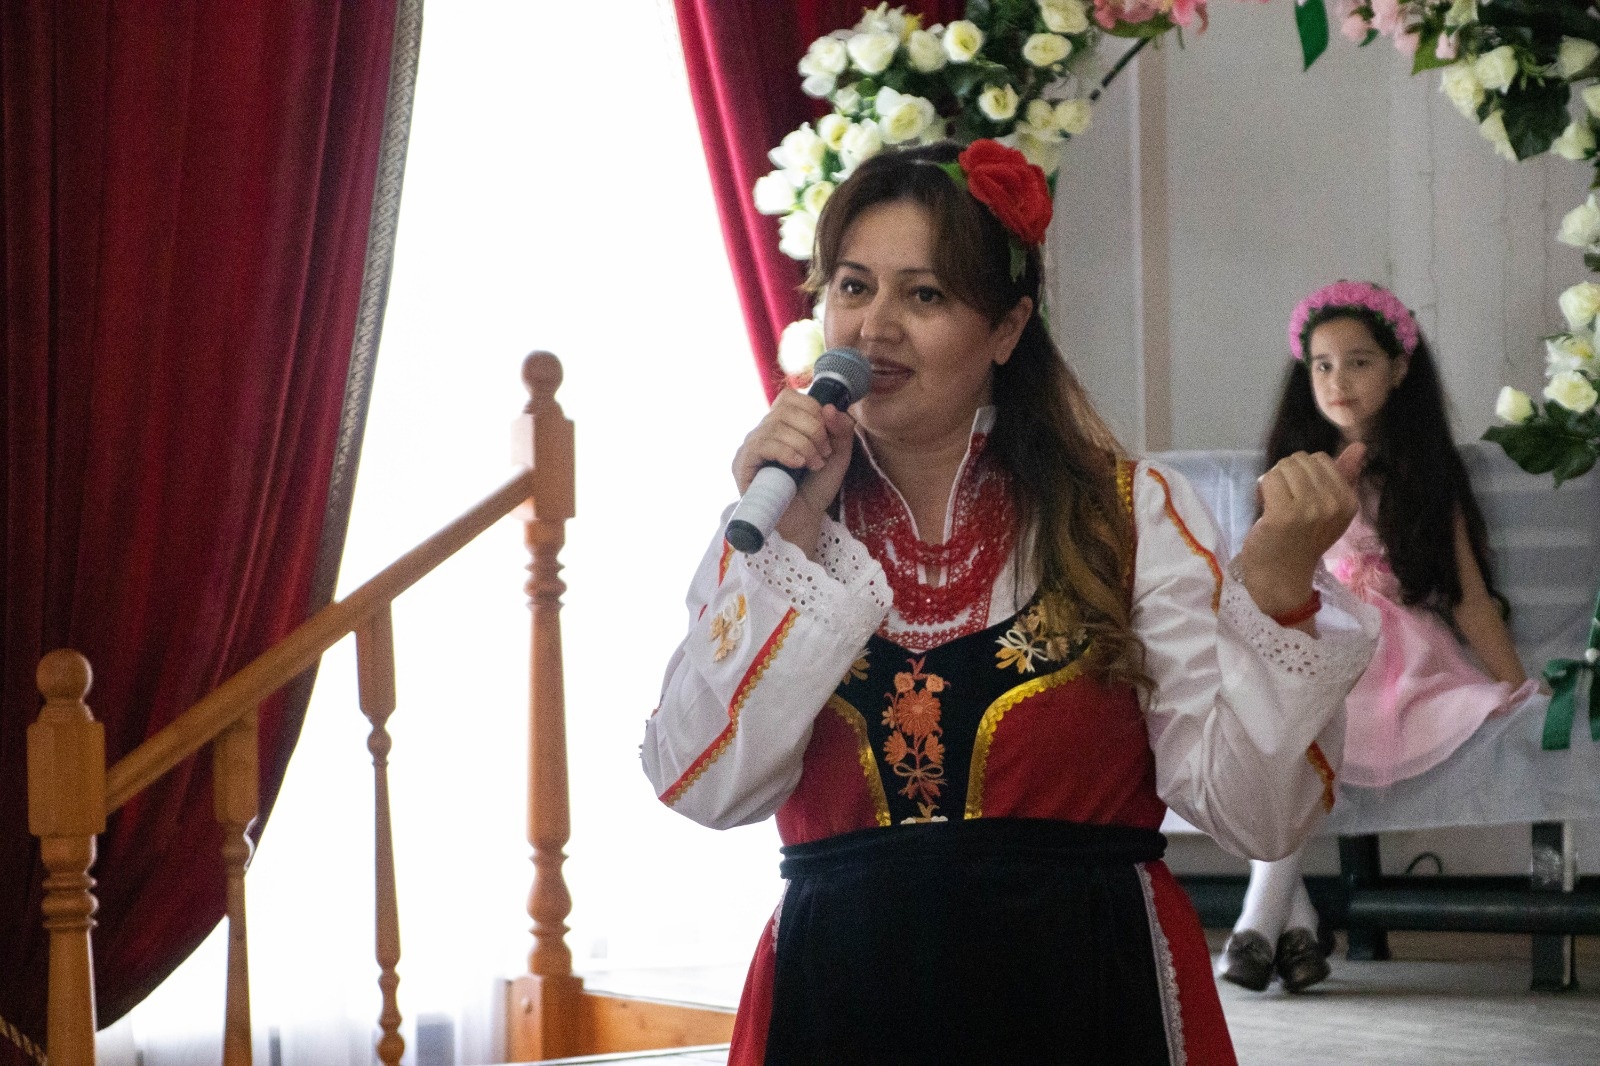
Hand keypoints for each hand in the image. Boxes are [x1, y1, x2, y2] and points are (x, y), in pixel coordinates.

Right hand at [732, 389, 856, 556]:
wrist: (803, 520)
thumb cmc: (816, 488)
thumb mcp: (837, 455)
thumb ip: (841, 430)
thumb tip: (830, 407)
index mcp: (781, 424)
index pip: (790, 397)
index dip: (814, 410)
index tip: (828, 437)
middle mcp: (762, 431)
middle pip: (784, 408)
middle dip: (813, 429)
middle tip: (824, 454)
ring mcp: (750, 447)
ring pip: (775, 426)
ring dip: (804, 444)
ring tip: (814, 465)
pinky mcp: (743, 465)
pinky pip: (762, 444)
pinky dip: (786, 451)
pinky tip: (799, 465)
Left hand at [1235, 445, 1364, 617]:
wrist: (1281, 577)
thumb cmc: (1301, 541)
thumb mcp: (1330, 509)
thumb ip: (1345, 475)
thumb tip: (1360, 445)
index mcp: (1348, 501)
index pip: (1321, 459)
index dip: (1303, 472)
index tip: (1299, 496)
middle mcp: (1333, 504)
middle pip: (1301, 460)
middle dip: (1287, 474)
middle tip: (1283, 499)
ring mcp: (1309, 509)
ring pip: (1284, 467)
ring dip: (1274, 480)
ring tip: (1274, 502)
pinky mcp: (1284, 514)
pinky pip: (1270, 478)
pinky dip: (1262, 488)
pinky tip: (1265, 506)